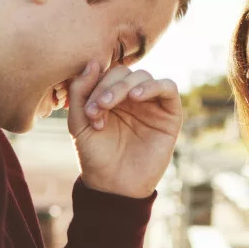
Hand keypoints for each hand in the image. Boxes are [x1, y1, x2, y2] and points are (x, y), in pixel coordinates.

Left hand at [68, 60, 182, 199]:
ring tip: (109, 105)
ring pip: (143, 76)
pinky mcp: (169, 114)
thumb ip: (79, 92)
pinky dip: (152, 86)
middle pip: (124, 72)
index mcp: (111, 96)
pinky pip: (168, 88)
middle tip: (97, 108)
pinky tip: (136, 97)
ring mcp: (151, 104)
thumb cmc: (95, 156)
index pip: (106, 73)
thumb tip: (93, 61)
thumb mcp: (78, 123)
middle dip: (108, 87)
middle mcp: (132, 97)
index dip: (95, 84)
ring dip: (124, 86)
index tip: (87, 110)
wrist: (113, 186)